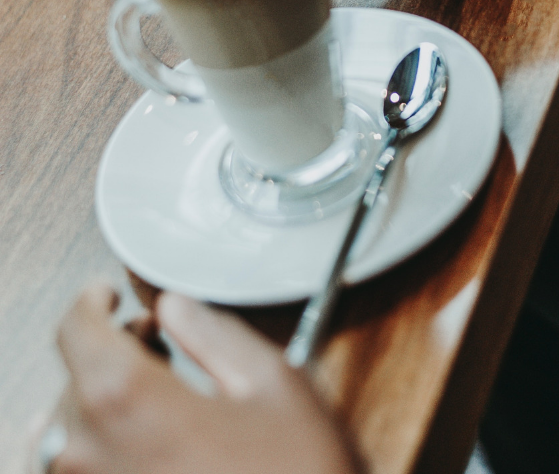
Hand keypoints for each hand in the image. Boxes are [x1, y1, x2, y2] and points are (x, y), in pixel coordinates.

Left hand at [38, 284, 359, 473]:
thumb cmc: (297, 472)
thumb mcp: (272, 383)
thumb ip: (215, 333)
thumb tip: (175, 307)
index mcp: (133, 404)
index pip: (76, 333)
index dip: (89, 303)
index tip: (108, 295)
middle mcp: (94, 457)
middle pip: (73, 380)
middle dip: (110, 347)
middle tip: (154, 334)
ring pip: (69, 431)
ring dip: (102, 396)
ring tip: (154, 384)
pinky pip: (78, 470)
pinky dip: (96, 442)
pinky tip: (138, 435)